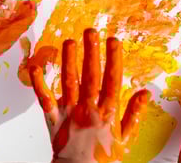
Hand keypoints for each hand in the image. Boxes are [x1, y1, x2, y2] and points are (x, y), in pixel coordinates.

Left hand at [27, 28, 150, 162]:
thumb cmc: (103, 157)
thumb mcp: (126, 137)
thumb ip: (135, 113)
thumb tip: (145, 92)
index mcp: (108, 112)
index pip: (112, 80)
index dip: (113, 59)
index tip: (114, 40)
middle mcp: (88, 109)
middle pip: (90, 75)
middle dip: (91, 52)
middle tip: (91, 31)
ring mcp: (69, 112)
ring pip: (69, 81)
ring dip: (69, 60)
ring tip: (69, 41)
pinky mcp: (52, 118)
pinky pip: (44, 98)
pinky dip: (38, 82)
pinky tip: (35, 66)